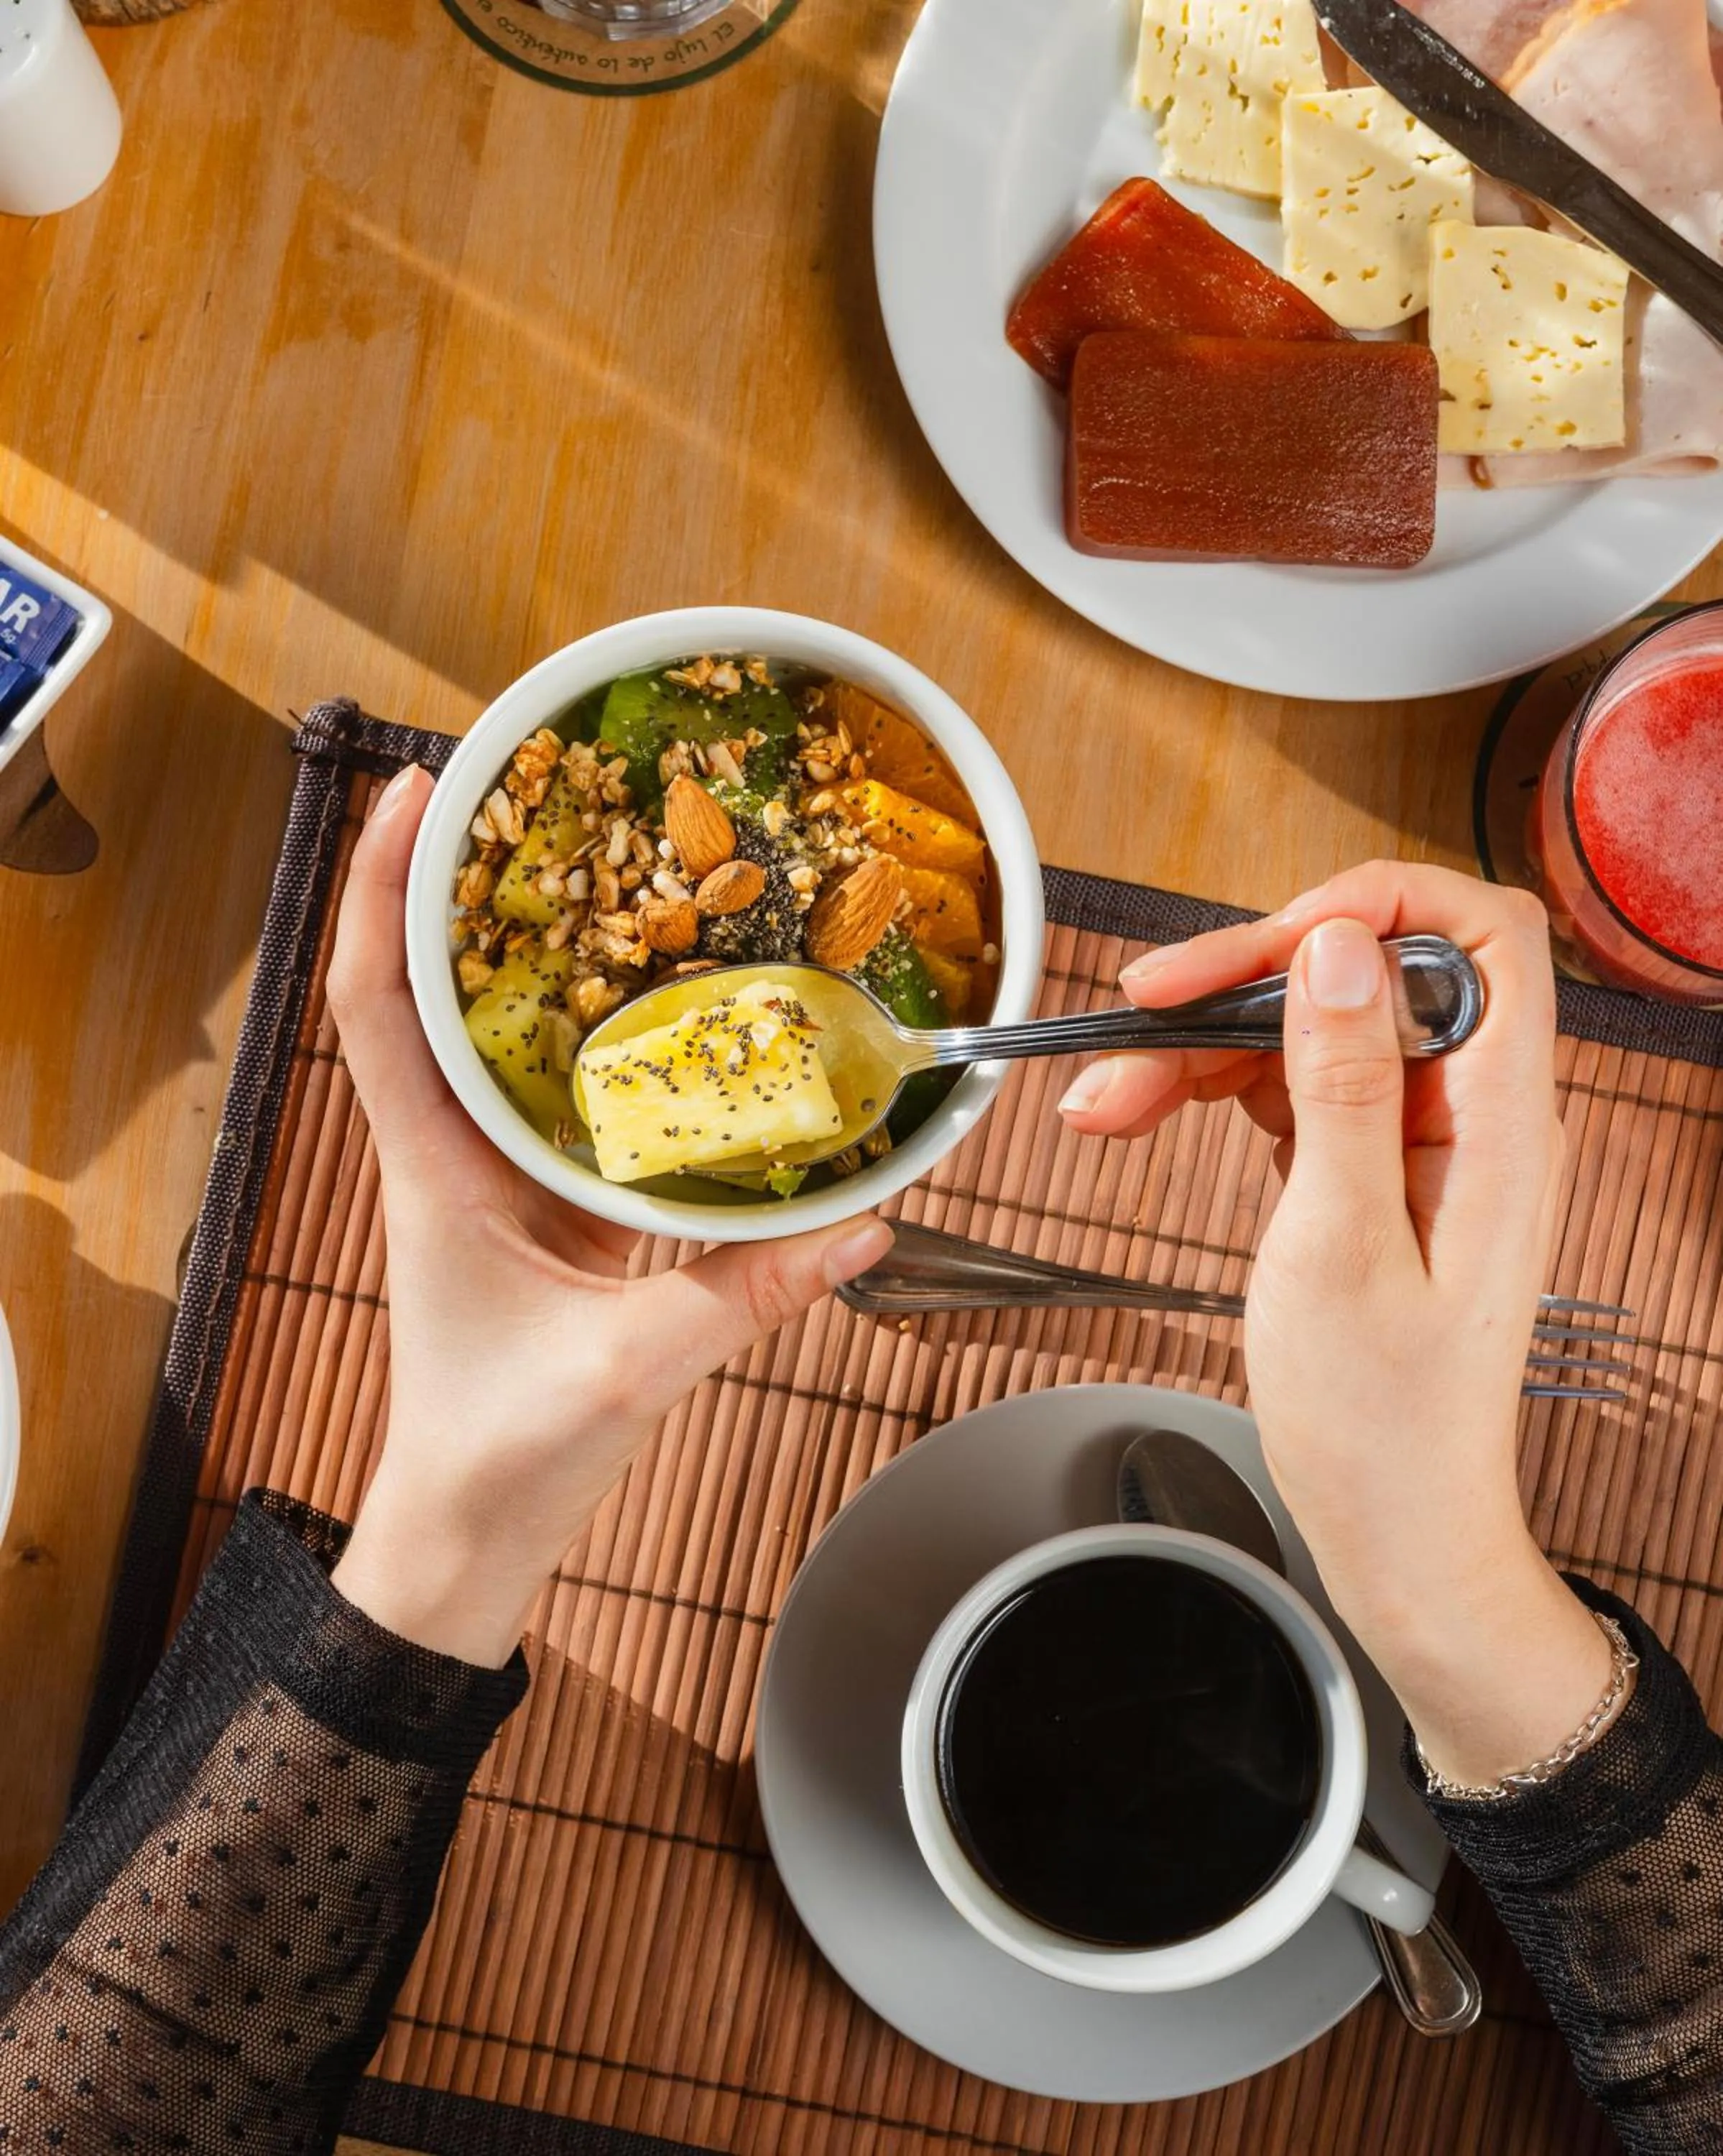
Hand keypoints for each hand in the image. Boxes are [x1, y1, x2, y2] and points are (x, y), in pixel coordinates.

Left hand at [323, 766, 892, 1666]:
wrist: (468, 1530)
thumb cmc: (501, 1456)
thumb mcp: (625, 1371)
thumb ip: (742, 1296)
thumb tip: (860, 1223)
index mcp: (434, 1171)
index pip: (373, 1006)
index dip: (378, 893)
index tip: (414, 793)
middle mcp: (451, 1152)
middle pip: (424, 987)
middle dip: (459, 880)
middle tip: (524, 786)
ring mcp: (495, 1172)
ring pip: (490, 1029)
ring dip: (522, 941)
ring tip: (594, 854)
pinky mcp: (544, 1199)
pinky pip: (557, 1085)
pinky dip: (591, 1022)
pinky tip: (659, 989)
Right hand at [1060, 864, 1615, 1785]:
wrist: (1396, 1533)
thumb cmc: (1383, 1423)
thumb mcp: (1340, 1245)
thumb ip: (1341, 1086)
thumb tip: (1340, 947)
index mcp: (1500, 1122)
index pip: (1480, 938)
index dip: (1377, 905)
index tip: (1267, 939)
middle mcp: (1469, 1114)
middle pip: (1368, 975)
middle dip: (1246, 981)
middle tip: (1135, 1013)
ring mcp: (1418, 1141)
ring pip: (1312, 1032)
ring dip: (1204, 1047)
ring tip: (1107, 1098)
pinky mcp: (1368, 1170)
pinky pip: (1292, 1092)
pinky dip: (1214, 1094)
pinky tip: (1140, 1114)